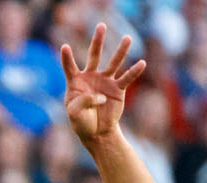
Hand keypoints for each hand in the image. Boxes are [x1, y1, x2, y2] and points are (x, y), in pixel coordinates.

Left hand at [59, 24, 144, 146]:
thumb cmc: (82, 122)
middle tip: (101, 26)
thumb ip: (83, 102)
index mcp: (76, 82)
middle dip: (97, 41)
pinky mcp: (118, 88)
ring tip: (127, 38)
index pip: (70, 67)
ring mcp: (106, 81)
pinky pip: (127, 78)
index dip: (67, 58)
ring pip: (114, 63)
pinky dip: (134, 71)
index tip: (64, 47)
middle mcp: (91, 77)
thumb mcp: (75, 113)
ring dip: (120, 51)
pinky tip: (141, 63)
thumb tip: (99, 96)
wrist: (97, 132)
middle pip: (94, 56)